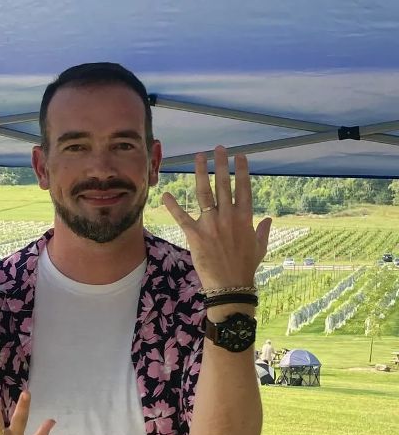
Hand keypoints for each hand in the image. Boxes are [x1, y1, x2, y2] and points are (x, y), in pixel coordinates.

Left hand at [162, 146, 271, 289]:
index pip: (244, 188)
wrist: (230, 285)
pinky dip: (173, 205)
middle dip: (220, 164)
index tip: (239, 156)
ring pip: (204, 193)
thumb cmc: (246, 267)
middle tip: (218, 148)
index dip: (242, 170)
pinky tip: (165, 194)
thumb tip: (268, 220)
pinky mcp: (195, 235)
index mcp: (245, 217)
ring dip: (200, 173)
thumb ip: (262, 231)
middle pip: (223, 184)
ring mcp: (211, 224)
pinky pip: (182, 217)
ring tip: (198, 157)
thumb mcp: (260, 247)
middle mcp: (228, 216)